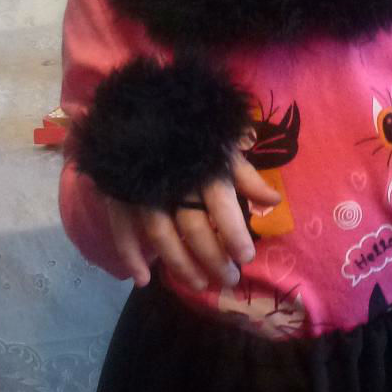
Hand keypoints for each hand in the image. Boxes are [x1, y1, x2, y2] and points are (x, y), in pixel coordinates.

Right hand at [103, 137, 280, 290]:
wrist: (138, 106)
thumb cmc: (190, 131)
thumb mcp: (220, 145)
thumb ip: (244, 174)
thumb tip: (274, 202)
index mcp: (202, 166)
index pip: (221, 204)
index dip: (234, 233)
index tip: (247, 257)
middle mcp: (172, 180)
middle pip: (193, 226)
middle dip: (213, 257)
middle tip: (230, 280)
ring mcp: (141, 189)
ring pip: (160, 234)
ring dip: (180, 265)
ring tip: (200, 285)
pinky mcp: (117, 193)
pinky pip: (121, 229)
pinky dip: (130, 256)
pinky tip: (142, 280)